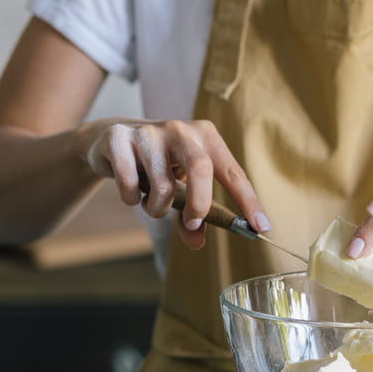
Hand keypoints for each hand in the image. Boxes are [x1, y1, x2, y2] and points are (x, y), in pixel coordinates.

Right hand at [81, 118, 267, 248]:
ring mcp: (148, 132)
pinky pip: (130, 185)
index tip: (260, 227)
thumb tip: (196, 242)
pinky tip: (130, 190)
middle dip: (199, 205)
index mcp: (205, 136)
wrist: (112, 140)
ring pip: (162, 185)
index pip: (232, 172)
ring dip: (156, 209)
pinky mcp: (119, 139)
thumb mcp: (181, 188)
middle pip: (200, 168)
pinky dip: (132, 199)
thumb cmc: (158, 166)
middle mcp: (180, 129)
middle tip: (192, 224)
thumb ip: (192, 216)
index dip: (248, 201)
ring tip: (151, 202)